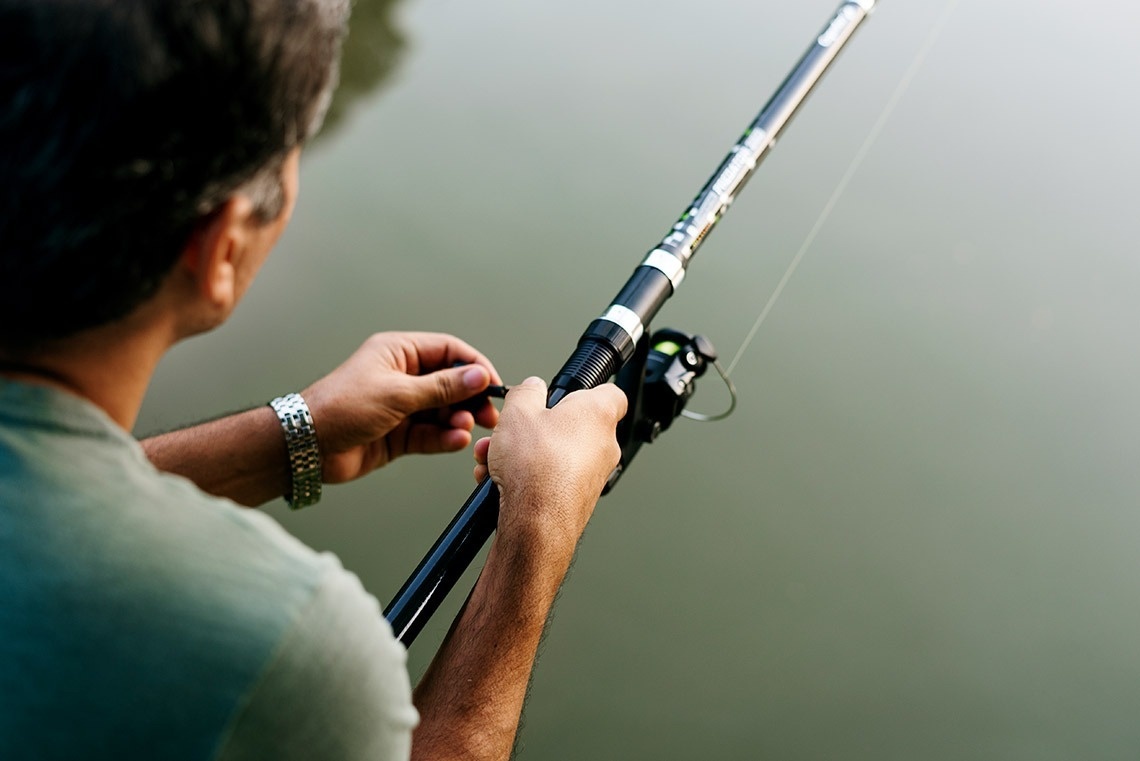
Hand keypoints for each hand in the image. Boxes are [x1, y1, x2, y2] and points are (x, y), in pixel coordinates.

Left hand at [301, 332, 501, 484]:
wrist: (307, 446)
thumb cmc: (340, 407)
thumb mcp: (397, 393)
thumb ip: (442, 387)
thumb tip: (477, 376)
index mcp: (399, 352)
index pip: (449, 351)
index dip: (474, 366)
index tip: (492, 384)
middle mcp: (403, 377)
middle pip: (450, 383)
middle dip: (470, 398)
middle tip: (487, 414)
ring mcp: (402, 406)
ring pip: (443, 411)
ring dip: (458, 420)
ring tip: (466, 428)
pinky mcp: (400, 434)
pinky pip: (431, 434)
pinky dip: (444, 437)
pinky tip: (454, 441)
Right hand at [473, 377, 626, 550]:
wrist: (536, 522)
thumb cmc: (537, 468)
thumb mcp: (518, 411)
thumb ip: (526, 391)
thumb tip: (531, 387)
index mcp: (597, 414)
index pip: (610, 393)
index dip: (587, 390)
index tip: (567, 392)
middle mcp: (603, 445)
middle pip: (569, 426)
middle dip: (534, 427)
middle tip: (512, 430)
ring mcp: (592, 475)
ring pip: (554, 454)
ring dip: (523, 454)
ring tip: (495, 458)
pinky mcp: (578, 499)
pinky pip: (550, 479)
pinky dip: (527, 477)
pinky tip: (500, 481)